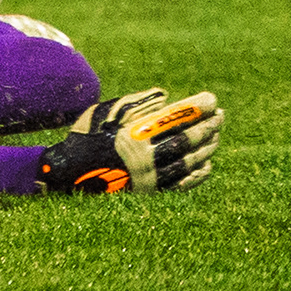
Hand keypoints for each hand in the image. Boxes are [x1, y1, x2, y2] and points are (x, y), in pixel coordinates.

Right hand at [37, 87, 221, 194]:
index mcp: (133, 133)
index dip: (195, 108)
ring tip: (217, 136)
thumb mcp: (104, 112)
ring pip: (186, 162)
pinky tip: (207, 165)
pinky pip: (180, 185)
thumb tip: (164, 97)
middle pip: (184, 140)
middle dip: (206, 126)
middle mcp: (144, 156)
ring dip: (205, 148)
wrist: (69, 175)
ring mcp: (148, 178)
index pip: (173, 118)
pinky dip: (196, 175)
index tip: (212, 99)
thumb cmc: (86, 137)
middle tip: (221, 116)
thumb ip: (135, 104)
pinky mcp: (149, 193)